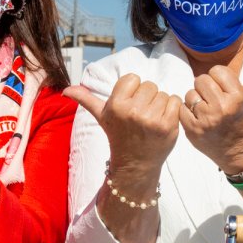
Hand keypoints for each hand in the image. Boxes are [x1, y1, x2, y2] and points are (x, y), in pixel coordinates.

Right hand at [65, 73, 181, 180]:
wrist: (135, 165)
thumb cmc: (118, 136)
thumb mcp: (101, 117)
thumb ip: (86, 100)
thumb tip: (66, 90)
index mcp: (116, 105)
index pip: (132, 78)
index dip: (133, 90)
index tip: (130, 104)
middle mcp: (133, 111)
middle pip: (149, 85)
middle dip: (146, 97)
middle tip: (141, 115)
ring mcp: (152, 119)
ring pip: (162, 93)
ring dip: (159, 104)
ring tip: (150, 119)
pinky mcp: (169, 125)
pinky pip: (175, 101)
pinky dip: (172, 109)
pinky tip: (162, 121)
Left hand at [179, 57, 242, 174]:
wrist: (239, 150)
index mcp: (236, 96)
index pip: (216, 70)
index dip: (218, 78)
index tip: (224, 89)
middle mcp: (221, 107)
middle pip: (201, 80)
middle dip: (206, 88)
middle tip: (214, 99)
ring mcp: (206, 120)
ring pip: (190, 94)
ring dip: (196, 100)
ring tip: (207, 109)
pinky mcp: (193, 129)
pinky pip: (181, 108)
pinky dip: (187, 111)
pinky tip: (199, 117)